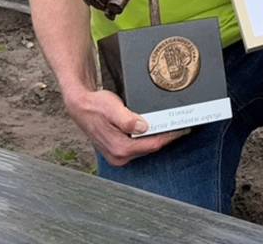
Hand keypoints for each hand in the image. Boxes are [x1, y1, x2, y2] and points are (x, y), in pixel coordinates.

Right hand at [63, 88, 187, 166]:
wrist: (80, 105)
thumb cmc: (94, 105)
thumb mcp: (112, 108)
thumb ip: (126, 120)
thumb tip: (142, 127)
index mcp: (119, 148)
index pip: (152, 145)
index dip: (169, 137)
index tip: (183, 129)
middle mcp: (118, 156)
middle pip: (151, 148)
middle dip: (166, 137)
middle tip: (182, 127)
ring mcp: (118, 155)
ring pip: (145, 148)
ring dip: (158, 138)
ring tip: (171, 128)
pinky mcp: (118, 151)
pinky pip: (139, 146)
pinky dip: (148, 139)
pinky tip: (154, 130)